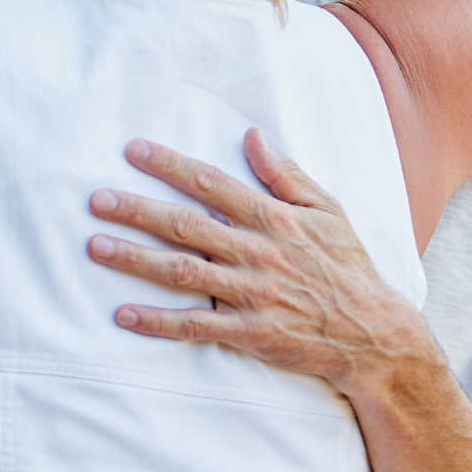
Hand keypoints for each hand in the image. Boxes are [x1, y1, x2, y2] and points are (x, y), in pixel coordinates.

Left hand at [85, 129, 434, 394]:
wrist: (375, 335)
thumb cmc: (348, 267)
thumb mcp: (328, 210)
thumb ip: (286, 174)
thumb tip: (253, 136)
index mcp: (273, 218)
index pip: (211, 183)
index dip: (170, 165)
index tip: (133, 150)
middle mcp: (257, 252)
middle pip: (186, 225)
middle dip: (138, 210)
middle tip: (96, 199)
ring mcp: (251, 294)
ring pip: (182, 272)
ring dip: (135, 259)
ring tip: (95, 246)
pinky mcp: (249, 333)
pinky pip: (196, 325)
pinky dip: (158, 322)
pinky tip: (124, 315)